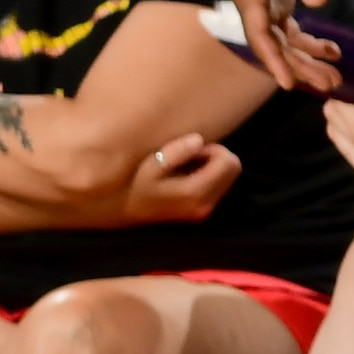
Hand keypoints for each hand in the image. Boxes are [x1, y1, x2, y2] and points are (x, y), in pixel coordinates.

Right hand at [115, 133, 242, 223]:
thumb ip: (175, 153)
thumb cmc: (132, 185)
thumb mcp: (148, 166)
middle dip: (216, 157)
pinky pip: (218, 187)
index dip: (213, 149)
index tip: (191, 149)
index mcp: (195, 192)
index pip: (228, 163)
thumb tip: (198, 140)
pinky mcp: (200, 213)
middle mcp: (205, 205)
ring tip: (184, 166)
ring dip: (211, 167)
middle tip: (189, 156)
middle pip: (233, 170)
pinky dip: (207, 177)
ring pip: (227, 178)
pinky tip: (184, 177)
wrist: (120, 211)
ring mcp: (203, 211)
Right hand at [225, 0, 337, 90]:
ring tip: (334, 74)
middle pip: (272, 39)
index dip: (274, 59)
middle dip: (299, 63)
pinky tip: (329, 47)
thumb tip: (319, 3)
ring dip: (304, 54)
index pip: (259, 31)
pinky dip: (305, 35)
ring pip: (280, 33)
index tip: (289, 84)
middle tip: (332, 85)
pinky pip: (287, 20)